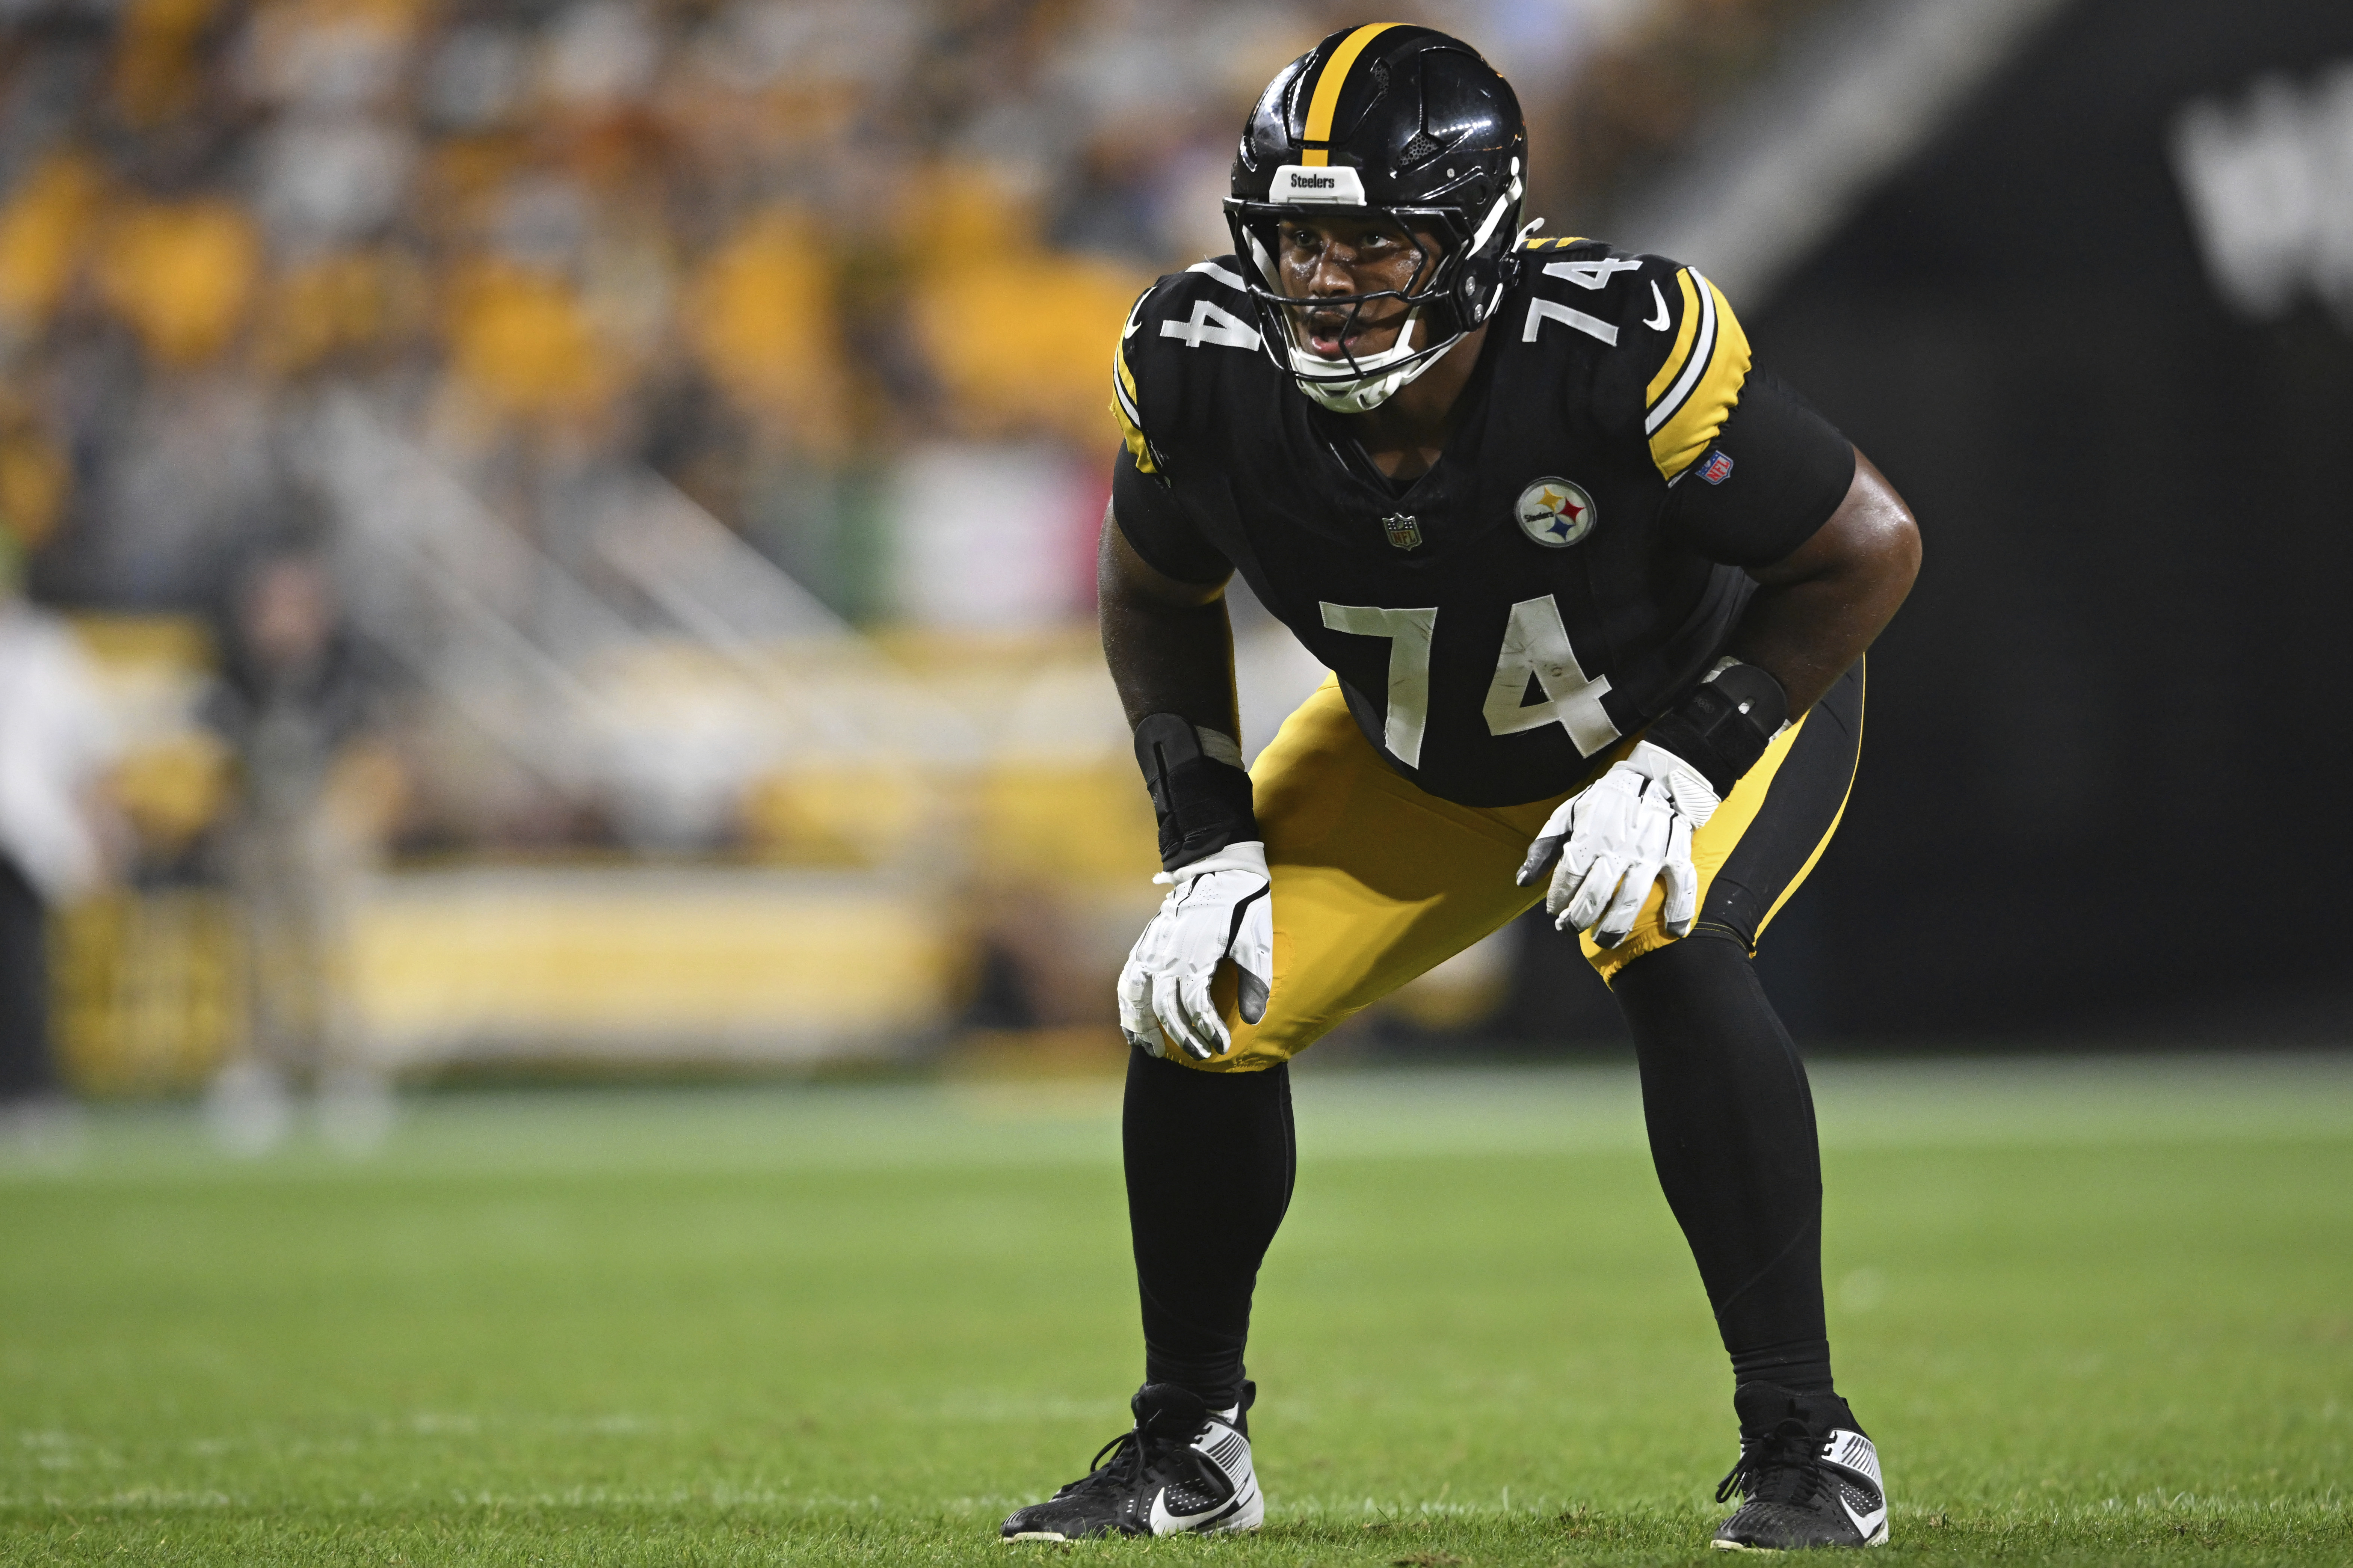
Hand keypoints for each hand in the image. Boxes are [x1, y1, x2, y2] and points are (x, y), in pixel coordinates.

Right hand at [1118, 842, 1273, 1060]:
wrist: (1219, 868)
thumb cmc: (1243, 906)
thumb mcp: (1256, 942)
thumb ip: (1255, 982)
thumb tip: (1253, 1020)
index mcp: (1195, 955)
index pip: (1196, 1005)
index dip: (1208, 1030)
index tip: (1221, 1046)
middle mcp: (1166, 955)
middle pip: (1165, 1007)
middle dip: (1181, 1036)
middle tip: (1199, 1054)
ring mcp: (1151, 949)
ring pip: (1135, 996)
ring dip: (1141, 1025)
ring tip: (1152, 1049)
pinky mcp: (1145, 943)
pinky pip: (1127, 979)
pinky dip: (1126, 1004)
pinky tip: (1132, 1023)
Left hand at [1515, 741, 1719, 946]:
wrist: (1652, 776)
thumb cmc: (1605, 800)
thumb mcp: (1568, 814)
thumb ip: (1544, 847)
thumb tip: (1523, 882)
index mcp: (1590, 836)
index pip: (1569, 878)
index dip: (1558, 900)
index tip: (1554, 911)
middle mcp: (1619, 848)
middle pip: (1595, 896)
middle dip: (1578, 920)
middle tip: (1569, 928)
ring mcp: (1650, 853)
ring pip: (1631, 900)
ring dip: (1615, 927)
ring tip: (1603, 940)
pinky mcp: (1676, 853)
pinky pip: (1682, 885)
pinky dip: (1680, 911)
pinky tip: (1673, 932)